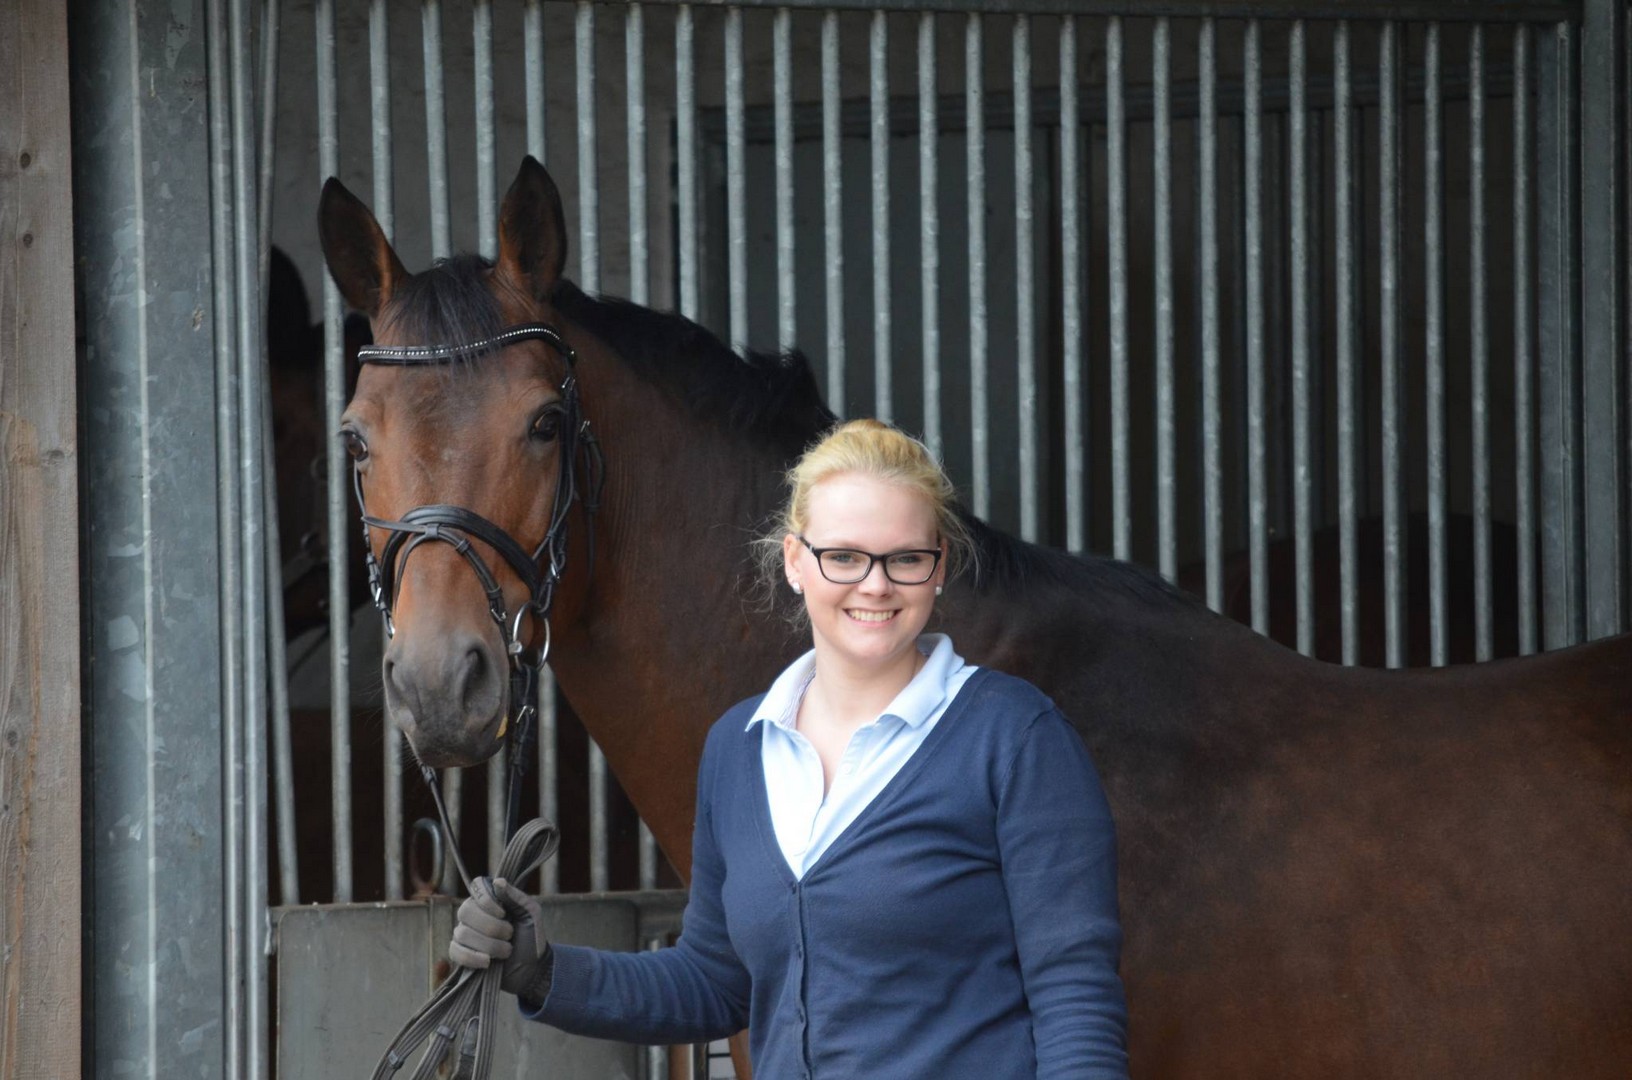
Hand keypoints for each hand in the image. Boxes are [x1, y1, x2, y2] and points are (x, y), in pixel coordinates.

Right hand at [449, 876, 554, 1005]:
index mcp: (490, 899)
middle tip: (509, 935)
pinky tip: (488, 962)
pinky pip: (455, 952)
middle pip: (466, 911)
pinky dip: (473, 958)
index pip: (476, 887)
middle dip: (491, 927)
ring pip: (463, 933)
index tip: (503, 914)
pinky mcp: (460, 954)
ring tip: (506, 951)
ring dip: (489, 945)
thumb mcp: (530, 914)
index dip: (487, 900)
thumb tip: (498, 881)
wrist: (531, 967)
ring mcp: (464, 933)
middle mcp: (473, 913)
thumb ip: (515, 897)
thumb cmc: (531, 936)